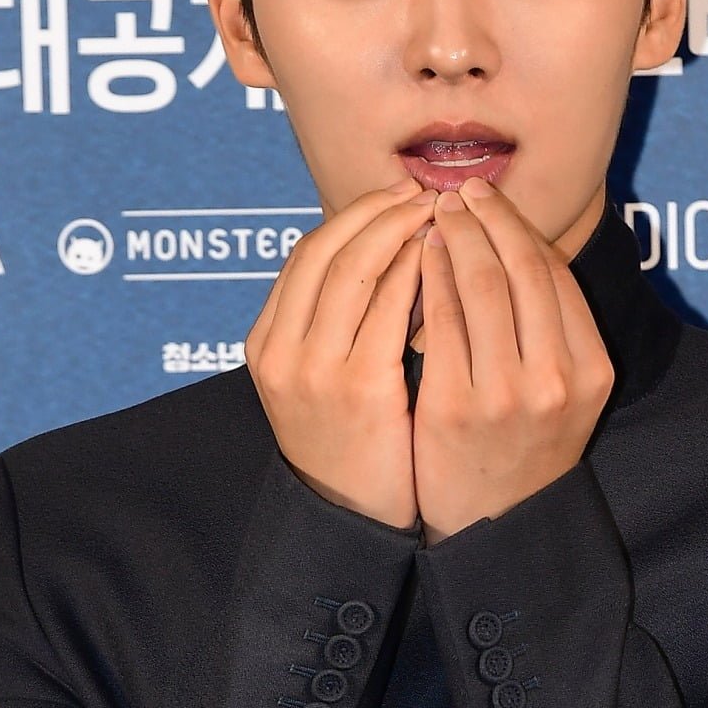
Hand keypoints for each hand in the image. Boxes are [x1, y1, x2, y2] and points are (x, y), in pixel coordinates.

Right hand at [244, 177, 437, 528]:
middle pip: (327, 250)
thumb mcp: (322, 376)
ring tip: (437, 212)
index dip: (353, 215)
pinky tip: (441, 258)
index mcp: (266, 342)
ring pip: (356, 269)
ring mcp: (314, 370)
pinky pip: (387, 309)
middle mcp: (281, 351)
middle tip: (421, 189)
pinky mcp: (358, 389)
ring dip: (399, 231)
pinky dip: (413, 272)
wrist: (351, 517)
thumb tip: (383, 249)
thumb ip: (336, 321)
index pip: (306, 254)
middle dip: (378, 210)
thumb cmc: (351, 441)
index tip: (394, 192)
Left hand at [411, 179, 614, 543]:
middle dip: (486, 217)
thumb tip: (515, 242)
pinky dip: (428, 277)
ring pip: (481, 284)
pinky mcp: (456, 406)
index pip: (555, 274)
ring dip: (454, 236)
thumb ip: (553, 329)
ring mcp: (507, 393)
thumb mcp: (563, 392)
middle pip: (521, 268)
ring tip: (431, 212)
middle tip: (459, 189)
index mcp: (591, 369)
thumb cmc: (522, 447)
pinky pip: (440, 318)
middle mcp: (557, 378)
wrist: (494, 527)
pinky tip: (414, 256)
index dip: (518, 226)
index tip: (489, 199)